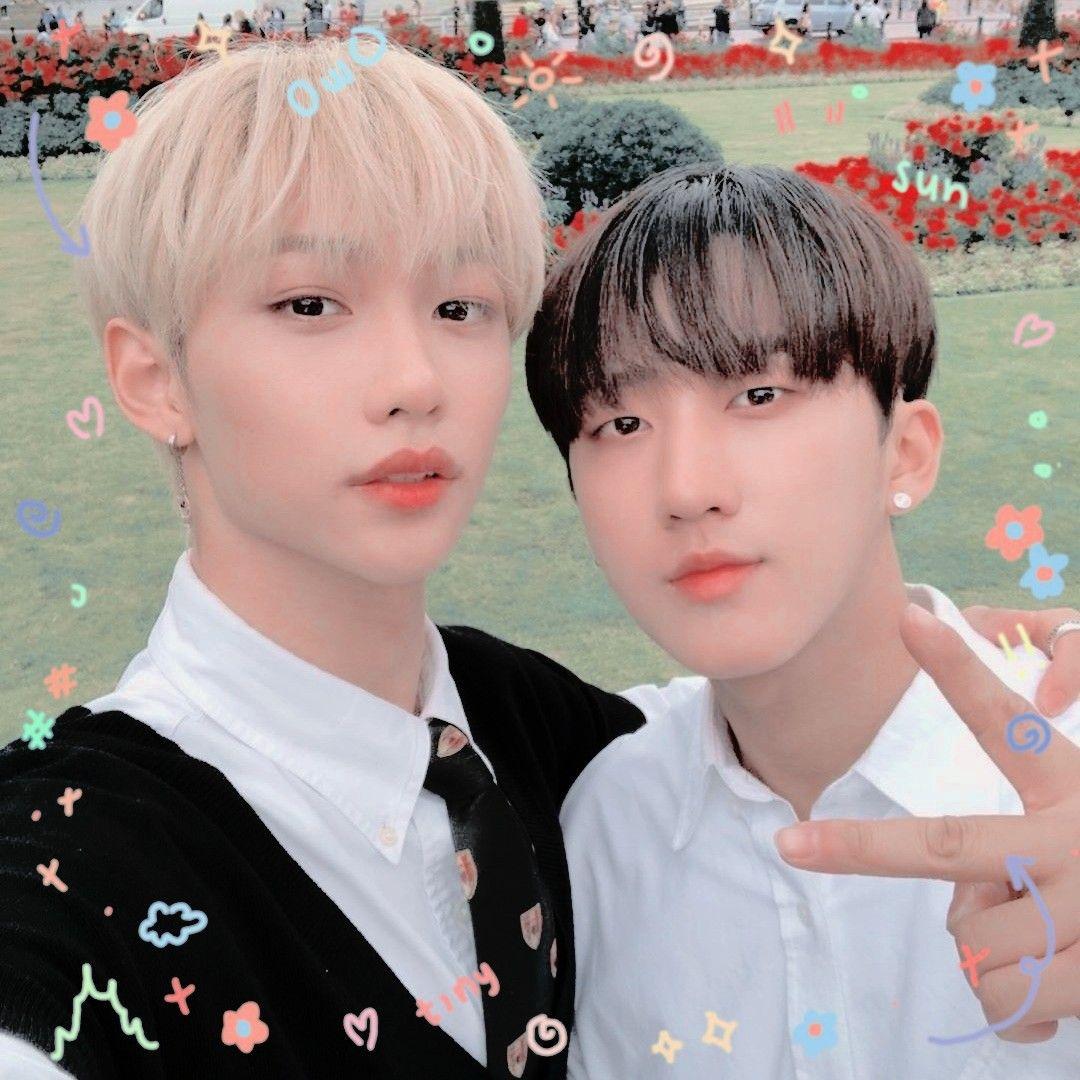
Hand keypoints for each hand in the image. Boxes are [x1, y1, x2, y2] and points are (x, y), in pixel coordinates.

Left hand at [775, 602, 1079, 1041]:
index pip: (1007, 723)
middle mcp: (1077, 840)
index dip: (958, 669)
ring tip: (1048, 940)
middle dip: (861, 847)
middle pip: (947, 847)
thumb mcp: (1078, 830)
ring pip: (970, 941)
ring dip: (988, 951)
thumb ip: (1019, 851)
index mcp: (1074, 786)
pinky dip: (1016, 1007)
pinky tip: (1060, 987)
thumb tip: (966, 913)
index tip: (908, 618)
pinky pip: (1002, 1001)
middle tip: (793, 843)